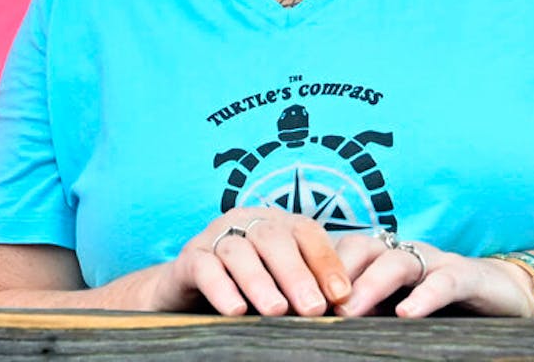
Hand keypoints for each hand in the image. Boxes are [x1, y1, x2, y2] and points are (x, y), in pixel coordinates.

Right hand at [150, 208, 350, 315]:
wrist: (190, 291)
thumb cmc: (248, 288)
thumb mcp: (281, 284)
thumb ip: (308, 289)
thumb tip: (343, 308)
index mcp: (276, 224)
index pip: (306, 232)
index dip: (325, 261)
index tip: (342, 294)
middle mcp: (246, 223)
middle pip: (273, 237)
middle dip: (295, 273)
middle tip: (313, 308)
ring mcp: (215, 237)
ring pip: (239, 251)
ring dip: (260, 281)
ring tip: (277, 311)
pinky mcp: (189, 258)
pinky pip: (205, 268)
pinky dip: (221, 287)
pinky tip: (235, 310)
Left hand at [333, 231, 533, 317]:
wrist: (505, 293)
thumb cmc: (440, 303)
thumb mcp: (396, 306)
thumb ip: (365, 311)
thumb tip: (320, 328)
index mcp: (382, 257)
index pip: (341, 252)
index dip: (316, 269)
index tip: (293, 296)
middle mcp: (404, 253)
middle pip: (361, 249)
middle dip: (335, 274)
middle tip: (313, 304)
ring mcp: (435, 260)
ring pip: (396, 261)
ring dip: (370, 284)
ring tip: (349, 310)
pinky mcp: (466, 275)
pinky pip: (443, 281)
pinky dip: (424, 296)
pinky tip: (407, 314)